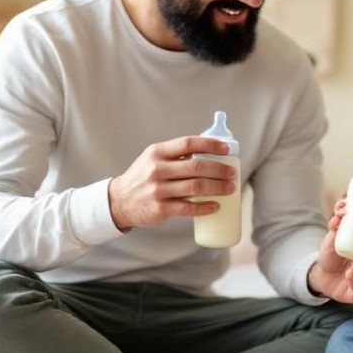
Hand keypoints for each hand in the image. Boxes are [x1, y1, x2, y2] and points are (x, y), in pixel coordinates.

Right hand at [106, 136, 236, 230]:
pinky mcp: (160, 209)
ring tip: (230, 188)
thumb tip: (210, 151)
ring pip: (195, 188)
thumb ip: (176, 154)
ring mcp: (158, 190)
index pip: (188, 143)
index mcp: (157, 152)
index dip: (210, 145)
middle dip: (219, 170)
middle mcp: (157, 169)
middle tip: (233, 174)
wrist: (119, 201)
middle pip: (196, 167)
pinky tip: (216, 206)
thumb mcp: (153, 159)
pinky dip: (205, 207)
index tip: (226, 149)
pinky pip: (188, 209)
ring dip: (217, 188)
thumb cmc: (143, 177)